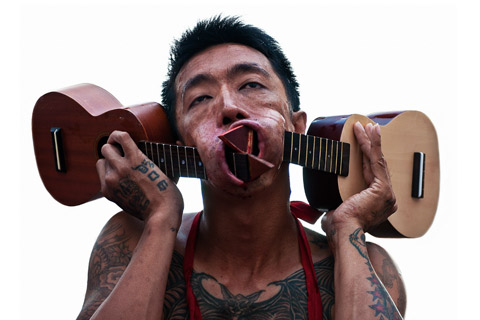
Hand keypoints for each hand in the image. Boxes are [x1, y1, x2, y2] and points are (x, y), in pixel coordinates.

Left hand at [96, 131, 183, 227]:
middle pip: (105, 148)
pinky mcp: (108, 193)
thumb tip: (146, 153)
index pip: (119, 136)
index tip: (120, 139)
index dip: (118, 135)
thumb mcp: (162, 169)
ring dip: (108, 162)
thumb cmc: (168, 193)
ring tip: (119, 169)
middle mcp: (120, 168)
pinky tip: (121, 181)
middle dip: (113, 149)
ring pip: (100, 162)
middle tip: (121, 155)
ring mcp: (112, 181)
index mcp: (136, 159)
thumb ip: (148, 159)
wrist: (161, 216)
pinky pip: (102, 178)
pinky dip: (108, 176)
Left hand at [322, 122, 396, 236]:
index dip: (369, 157)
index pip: (373, 174)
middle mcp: (388, 198)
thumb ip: (339, 204)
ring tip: (367, 126)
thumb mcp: (339, 210)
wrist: (342, 233)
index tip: (365, 143)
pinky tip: (367, 132)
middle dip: (373, 144)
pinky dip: (371, 145)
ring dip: (371, 141)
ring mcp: (388, 194)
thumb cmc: (338, 227)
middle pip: (378, 165)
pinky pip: (375, 161)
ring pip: (377, 161)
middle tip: (369, 128)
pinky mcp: (382, 189)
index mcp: (379, 203)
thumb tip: (328, 204)